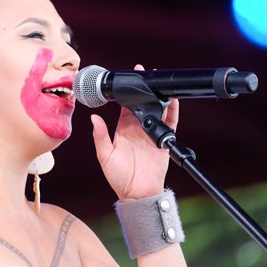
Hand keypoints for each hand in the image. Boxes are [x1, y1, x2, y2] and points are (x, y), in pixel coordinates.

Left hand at [90, 64, 178, 199]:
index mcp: (123, 129)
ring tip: (158, 82)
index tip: (126, 79)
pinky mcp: (163, 140)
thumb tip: (94, 118)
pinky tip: (173, 101)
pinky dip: (172, 112)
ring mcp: (151, 133)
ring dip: (158, 97)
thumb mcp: (105, 156)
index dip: (126, 92)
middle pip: (142, 103)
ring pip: (157, 110)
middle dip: (143, 89)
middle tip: (144, 72)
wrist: (137, 194)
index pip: (125, 105)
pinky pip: (169, 123)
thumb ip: (101, 136)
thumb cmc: (118, 177)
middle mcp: (138, 128)